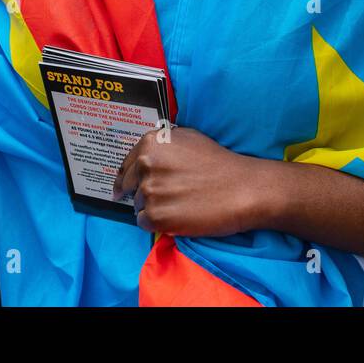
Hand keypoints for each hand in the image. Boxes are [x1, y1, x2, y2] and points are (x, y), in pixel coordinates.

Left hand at [113, 126, 264, 236]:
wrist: (241, 189)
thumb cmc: (219, 163)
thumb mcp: (187, 138)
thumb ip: (162, 144)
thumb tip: (146, 155)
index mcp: (150, 143)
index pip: (127, 165)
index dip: (126, 178)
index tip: (122, 189)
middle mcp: (145, 164)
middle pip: (130, 185)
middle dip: (142, 193)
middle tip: (161, 199)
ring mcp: (149, 191)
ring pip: (138, 206)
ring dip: (153, 208)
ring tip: (178, 206)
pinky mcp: (156, 217)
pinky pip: (144, 223)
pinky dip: (157, 224)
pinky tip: (176, 218)